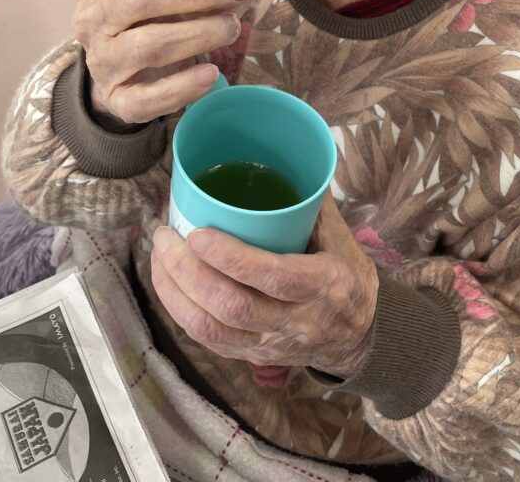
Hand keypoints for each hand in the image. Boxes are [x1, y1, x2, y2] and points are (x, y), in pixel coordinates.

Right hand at [72, 0, 254, 126]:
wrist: (119, 67)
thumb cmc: (147, 12)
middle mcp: (90, 18)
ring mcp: (100, 61)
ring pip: (147, 47)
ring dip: (198, 34)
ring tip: (231, 27)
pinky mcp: (116, 99)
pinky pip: (147, 98)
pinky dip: (182, 86)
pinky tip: (211, 73)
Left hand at [151, 194, 378, 377]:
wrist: (360, 338)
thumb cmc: (349, 277)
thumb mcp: (342, 239)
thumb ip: (312, 204)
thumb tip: (285, 160)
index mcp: (323, 286)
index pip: (274, 277)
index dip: (231, 258)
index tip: (198, 233)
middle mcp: (296, 321)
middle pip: (233, 307)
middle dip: (188, 272)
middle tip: (166, 237)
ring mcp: (271, 345)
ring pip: (213, 330)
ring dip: (176, 293)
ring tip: (159, 256)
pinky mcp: (253, 358)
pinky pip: (209, 342)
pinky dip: (181, 311)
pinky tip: (168, 284)